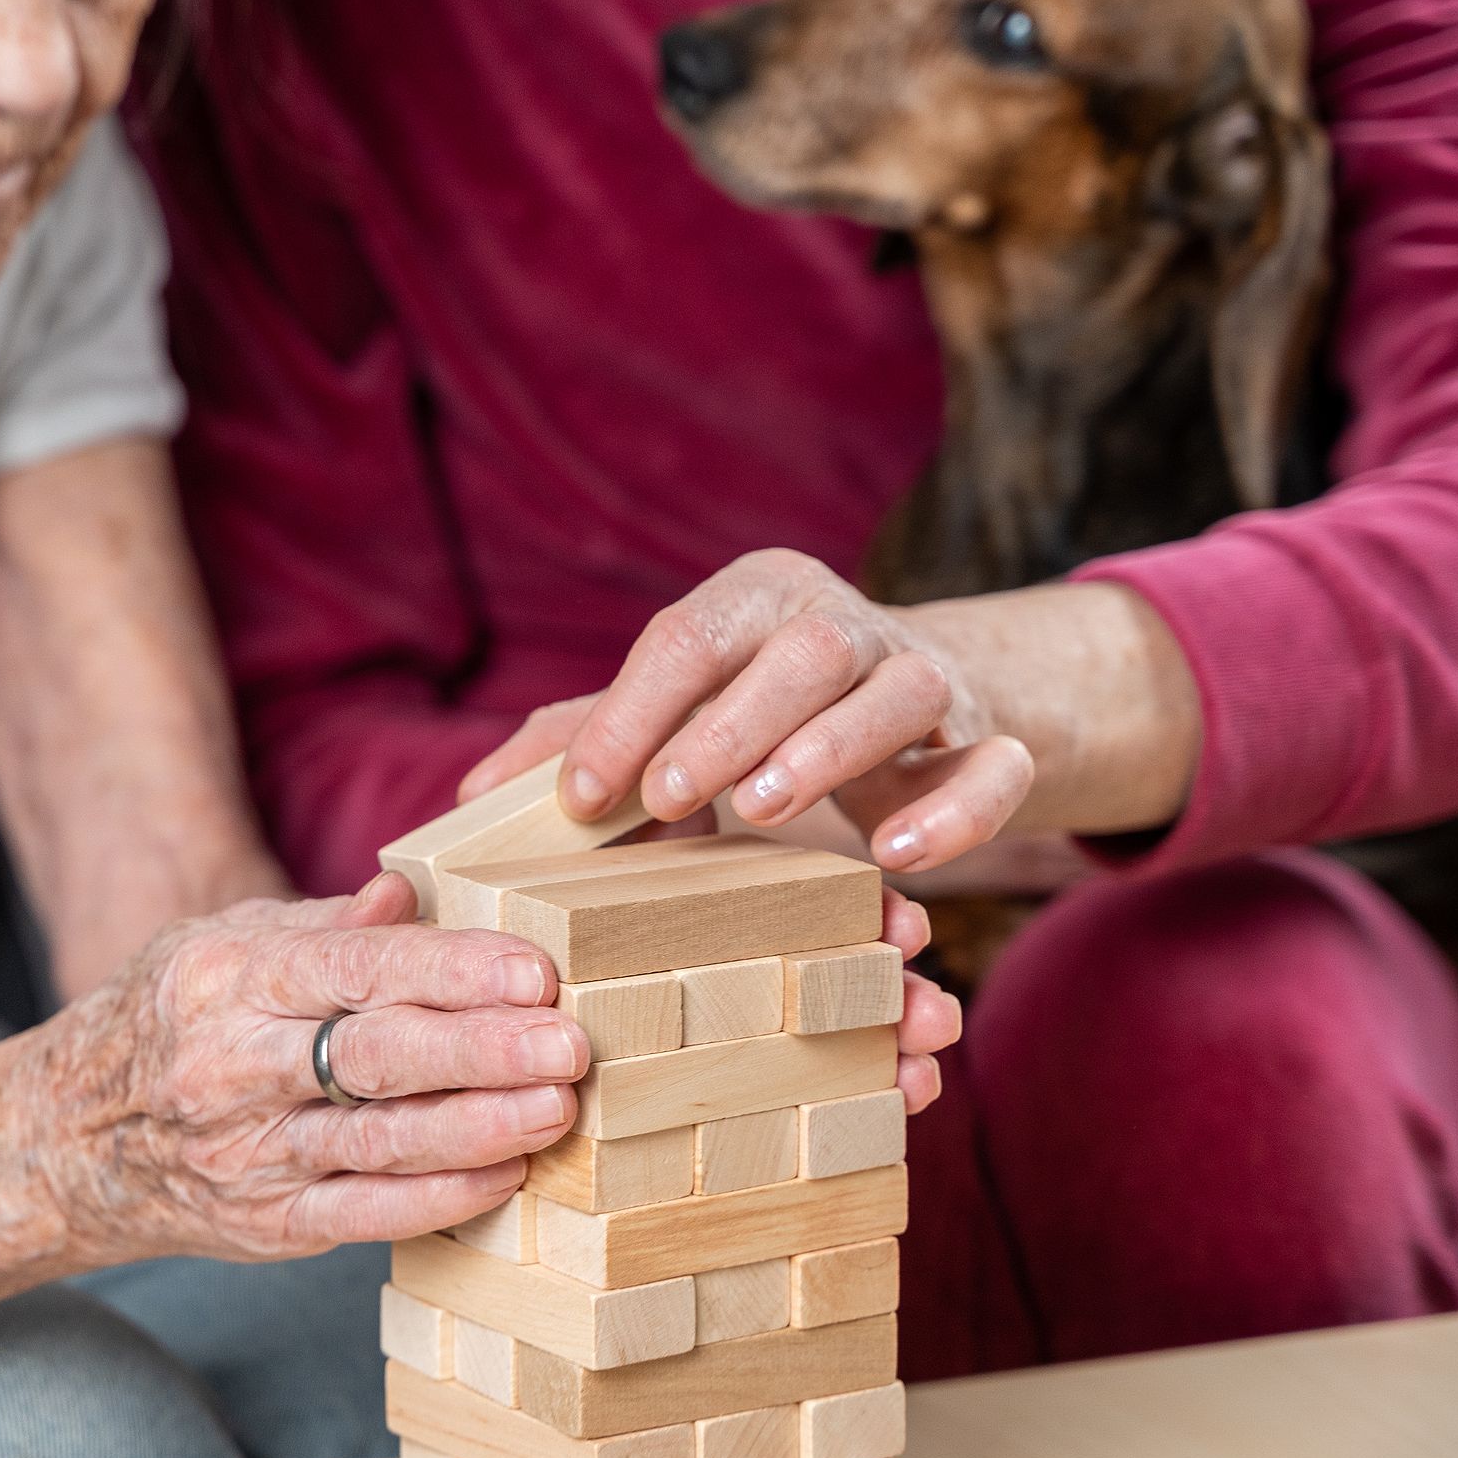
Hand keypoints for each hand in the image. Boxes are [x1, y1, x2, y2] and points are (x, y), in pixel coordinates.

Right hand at [26, 875, 588, 1263]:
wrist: (68, 1136)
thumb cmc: (171, 1018)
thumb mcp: (226, 944)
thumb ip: (328, 927)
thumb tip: (414, 889)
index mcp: (231, 979)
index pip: (354, 970)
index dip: (449, 972)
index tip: (533, 971)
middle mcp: (233, 1066)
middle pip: (374, 1058)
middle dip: (480, 1051)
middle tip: (568, 1043)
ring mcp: (247, 1152)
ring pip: (378, 1142)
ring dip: (477, 1128)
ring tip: (556, 1108)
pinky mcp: (265, 1221)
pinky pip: (362, 1214)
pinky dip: (437, 1198)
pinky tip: (504, 1176)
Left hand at [461, 549, 1032, 872]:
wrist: (922, 713)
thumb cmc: (760, 713)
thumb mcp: (673, 717)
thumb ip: (581, 743)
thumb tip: (464, 801)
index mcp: (756, 599)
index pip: (687, 637)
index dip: (631, 712)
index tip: (581, 795)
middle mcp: (844, 622)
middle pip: (799, 651)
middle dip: (729, 723)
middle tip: (667, 800)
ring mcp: (928, 677)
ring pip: (899, 690)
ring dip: (830, 749)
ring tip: (763, 811)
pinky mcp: (991, 741)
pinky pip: (993, 766)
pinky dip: (956, 809)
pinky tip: (899, 858)